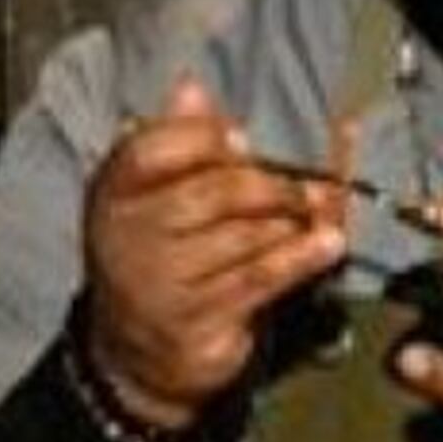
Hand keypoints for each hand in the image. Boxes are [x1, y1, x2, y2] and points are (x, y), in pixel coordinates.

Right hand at [79, 79, 345, 426]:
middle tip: (306, 185)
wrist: (137, 354)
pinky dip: (299, 259)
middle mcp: (128, 236)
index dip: (202, 139)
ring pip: (240, 237)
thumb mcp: (157, 198)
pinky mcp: (194, 320)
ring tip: (320, 210)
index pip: (152, 149)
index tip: (242, 140)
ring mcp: (159, 282)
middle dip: (267, 185)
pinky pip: (258, 279)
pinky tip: (328, 245)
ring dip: (290, 221)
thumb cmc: (159, 259)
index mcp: (115, 193)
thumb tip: (192, 87)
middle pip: (209, 194)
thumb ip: (179, 143)